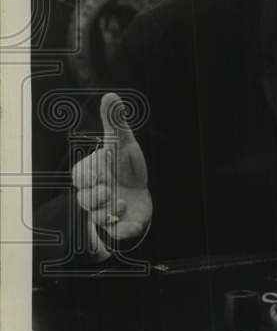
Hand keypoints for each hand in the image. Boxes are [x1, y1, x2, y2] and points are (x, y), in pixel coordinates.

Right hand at [72, 92, 151, 243]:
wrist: (143, 192)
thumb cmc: (126, 166)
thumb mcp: (123, 143)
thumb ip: (115, 123)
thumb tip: (110, 95)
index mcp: (90, 175)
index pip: (80, 176)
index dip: (90, 174)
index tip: (105, 166)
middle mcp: (93, 195)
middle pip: (84, 200)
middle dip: (96, 195)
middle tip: (109, 189)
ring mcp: (104, 213)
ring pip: (96, 218)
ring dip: (110, 211)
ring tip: (123, 203)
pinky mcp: (118, 228)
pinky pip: (115, 235)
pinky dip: (122, 231)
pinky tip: (130, 221)